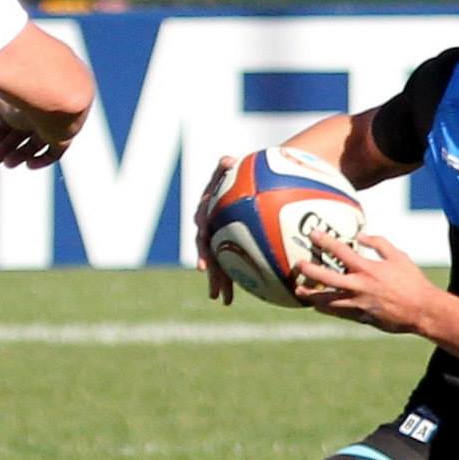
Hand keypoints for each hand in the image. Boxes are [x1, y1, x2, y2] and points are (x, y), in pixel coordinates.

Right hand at [0, 97, 71, 168]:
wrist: (51, 97)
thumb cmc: (24, 96)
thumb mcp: (4, 103)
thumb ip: (0, 110)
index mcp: (22, 99)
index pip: (10, 118)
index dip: (0, 133)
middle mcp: (37, 111)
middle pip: (22, 133)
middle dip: (8, 147)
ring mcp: (52, 123)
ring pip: (36, 144)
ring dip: (21, 155)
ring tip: (7, 163)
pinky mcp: (64, 136)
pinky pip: (54, 153)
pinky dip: (42, 160)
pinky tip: (29, 164)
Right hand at [193, 155, 235, 304]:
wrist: (255, 184)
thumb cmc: (248, 174)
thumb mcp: (239, 168)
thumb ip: (228, 169)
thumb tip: (226, 160)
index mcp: (209, 208)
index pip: (203, 221)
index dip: (202, 236)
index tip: (203, 249)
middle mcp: (210, 224)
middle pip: (206, 246)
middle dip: (208, 263)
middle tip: (210, 278)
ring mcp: (218, 237)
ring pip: (216, 260)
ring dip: (218, 280)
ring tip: (222, 299)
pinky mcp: (228, 247)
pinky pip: (229, 265)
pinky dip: (230, 281)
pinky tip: (231, 299)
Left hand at [293, 230, 432, 334]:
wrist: (422, 310)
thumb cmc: (413, 282)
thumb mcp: (399, 256)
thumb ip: (379, 243)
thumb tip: (360, 236)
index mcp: (368, 269)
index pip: (340, 251)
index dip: (324, 241)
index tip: (312, 234)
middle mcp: (359, 286)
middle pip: (326, 278)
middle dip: (309, 270)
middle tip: (298, 265)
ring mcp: (358, 303)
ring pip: (327, 300)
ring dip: (312, 295)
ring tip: (300, 291)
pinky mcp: (361, 317)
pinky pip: (339, 313)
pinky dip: (327, 309)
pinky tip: (319, 306)